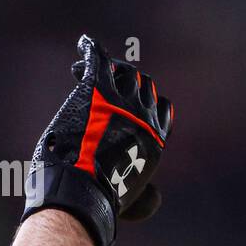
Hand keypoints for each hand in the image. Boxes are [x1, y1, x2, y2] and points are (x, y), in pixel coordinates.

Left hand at [22, 35, 174, 245]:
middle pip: (144, 85)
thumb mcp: (134, 201)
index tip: (129, 105)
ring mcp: (121, 101)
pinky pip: (98, 59)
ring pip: (123, 70)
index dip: (147, 103)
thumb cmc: (103, 200)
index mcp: (155, 140)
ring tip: (83, 72)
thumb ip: (146, 197)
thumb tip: (155, 196)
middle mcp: (143, 116)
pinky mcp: (96, 90)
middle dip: (127, 82)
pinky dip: (92, 49)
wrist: (83, 190)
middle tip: (103, 85)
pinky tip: (84, 45)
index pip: (162, 107)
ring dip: (107, 68)